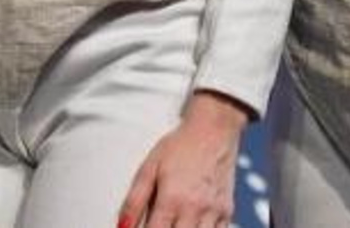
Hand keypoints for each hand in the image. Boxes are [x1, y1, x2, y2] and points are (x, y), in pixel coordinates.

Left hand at [117, 91, 245, 227]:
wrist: (213, 131)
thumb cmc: (178, 147)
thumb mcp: (149, 168)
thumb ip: (134, 201)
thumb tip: (122, 226)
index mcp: (172, 199)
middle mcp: (195, 209)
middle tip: (160, 222)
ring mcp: (214, 213)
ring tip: (174, 222)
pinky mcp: (227, 213)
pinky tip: (190, 223)